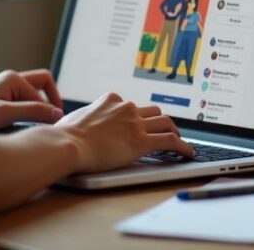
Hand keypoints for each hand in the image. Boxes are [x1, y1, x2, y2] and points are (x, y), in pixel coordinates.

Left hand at [0, 69, 63, 130]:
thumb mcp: (2, 115)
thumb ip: (31, 113)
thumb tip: (58, 114)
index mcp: (14, 79)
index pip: (45, 95)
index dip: (50, 114)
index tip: (51, 134)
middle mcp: (10, 80)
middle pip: (42, 88)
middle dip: (46, 107)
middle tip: (47, 127)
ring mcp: (3, 89)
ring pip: (30, 98)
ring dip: (32, 113)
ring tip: (28, 132)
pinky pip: (18, 105)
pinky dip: (21, 117)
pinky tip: (13, 132)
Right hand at [55, 93, 193, 172]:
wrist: (69, 144)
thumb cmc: (64, 135)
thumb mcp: (72, 119)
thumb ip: (81, 118)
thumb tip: (72, 123)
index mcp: (110, 100)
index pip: (131, 105)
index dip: (138, 116)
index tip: (140, 124)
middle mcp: (126, 108)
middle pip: (152, 111)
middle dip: (159, 121)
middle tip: (165, 130)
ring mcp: (135, 124)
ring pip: (166, 122)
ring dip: (175, 131)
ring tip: (179, 140)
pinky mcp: (142, 141)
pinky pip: (170, 141)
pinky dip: (183, 146)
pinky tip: (188, 153)